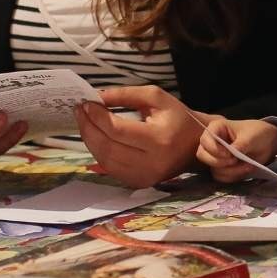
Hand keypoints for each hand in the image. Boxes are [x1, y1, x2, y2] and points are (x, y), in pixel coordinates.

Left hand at [76, 85, 205, 187]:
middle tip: (80, 111)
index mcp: (160, 139)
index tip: (86, 103)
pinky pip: (111, 169)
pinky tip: (95, 137)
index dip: (97, 117)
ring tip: (84, 122)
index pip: (118, 130)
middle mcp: (152, 162)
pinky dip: (99, 152)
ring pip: (106, 160)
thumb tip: (97, 97)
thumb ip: (126, 94)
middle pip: (108, 147)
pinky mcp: (140, 182)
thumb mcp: (156, 97)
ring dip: (90, 140)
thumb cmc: (177, 117)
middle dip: (89, 127)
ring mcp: (146, 176)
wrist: (196, 144)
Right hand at [195, 116, 276, 181]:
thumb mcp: (251, 137)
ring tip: (247, 165)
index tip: (229, 154)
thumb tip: (230, 155)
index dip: (214, 149)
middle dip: (219, 162)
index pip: (205, 140)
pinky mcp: (222, 167)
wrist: (268, 143)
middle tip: (235, 161)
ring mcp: (216, 156)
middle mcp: (213, 142)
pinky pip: (221, 177)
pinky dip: (233, 176)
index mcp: (216, 128)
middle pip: (202, 155)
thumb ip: (239, 145)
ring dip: (231, 171)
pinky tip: (245, 169)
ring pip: (213, 169)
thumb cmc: (258, 133)